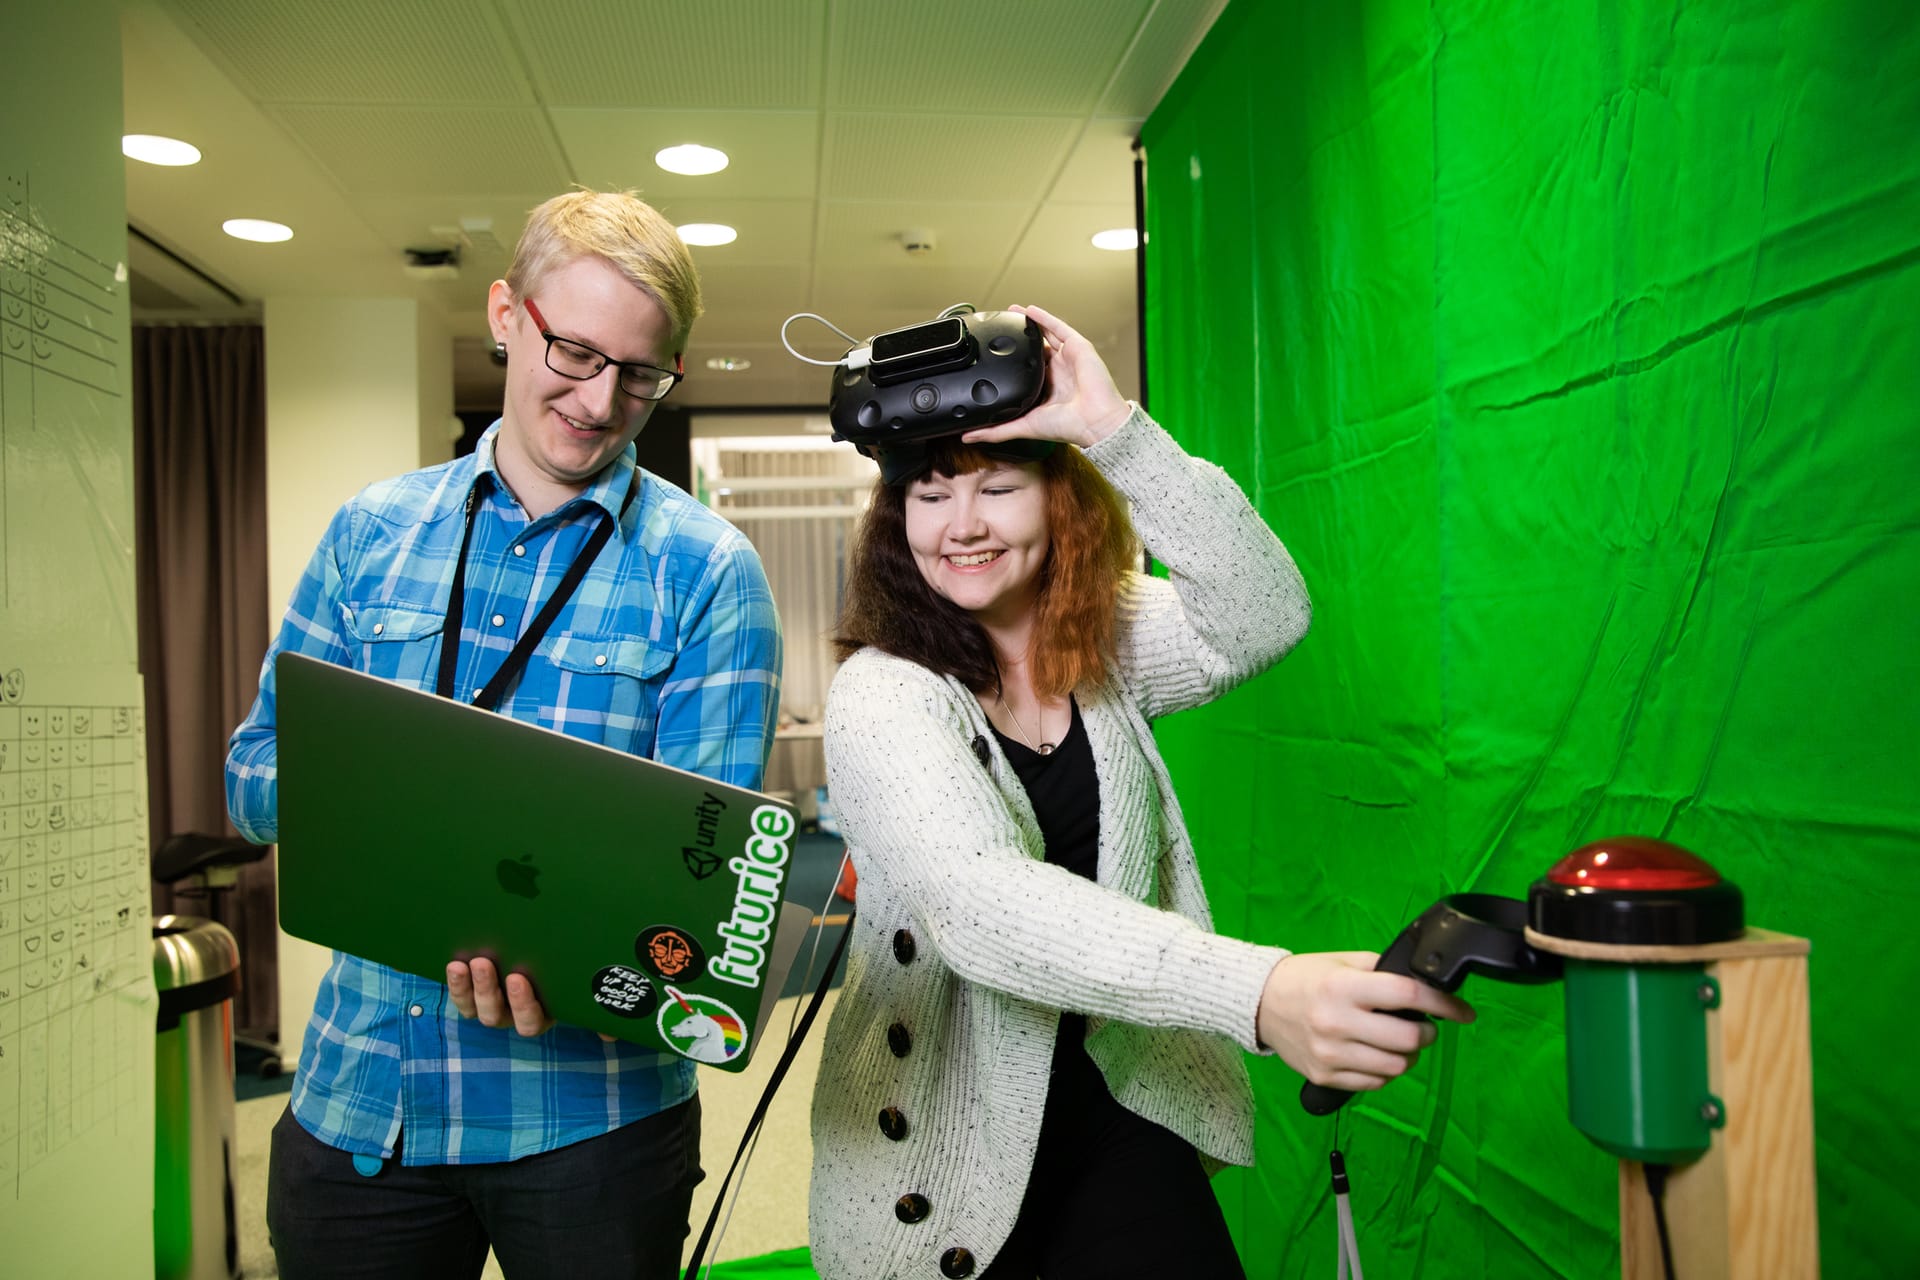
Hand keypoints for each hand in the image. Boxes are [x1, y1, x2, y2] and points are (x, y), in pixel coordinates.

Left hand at [446, 957, 614, 1040]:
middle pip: (498, 1016)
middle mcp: (516, 1014)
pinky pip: (461, 996)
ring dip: (469, 988)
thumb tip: (611, 1035)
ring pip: (476, 1008)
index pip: (531, 1022)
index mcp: (545, 1013)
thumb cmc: (574, 963)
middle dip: (488, 991)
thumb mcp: (586, 985)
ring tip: (466, 963)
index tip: (519, 978)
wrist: (548, 940)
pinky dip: (456, 984)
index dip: (523, 1004)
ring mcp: (494, 1004)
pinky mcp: (476, 992)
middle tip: (485, 963)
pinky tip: (454, 964)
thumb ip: (599, 1008)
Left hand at [961, 304, 1131, 449]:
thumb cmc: (1067, 426)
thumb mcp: (1022, 427)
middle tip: (998, 327)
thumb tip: (967, 437)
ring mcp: (1067, 357)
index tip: (991, 353)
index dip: (1009, 360)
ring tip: (1010, 312)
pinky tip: (1028, 311)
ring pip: (1045, 334)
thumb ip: (995, 431)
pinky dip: (1043, 318)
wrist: (1093, 421)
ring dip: (1028, 323)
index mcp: (1045, 388)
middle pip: (1034, 348)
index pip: (1024, 369)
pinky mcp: (1077, 347)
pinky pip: (1058, 327)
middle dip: (1017, 338)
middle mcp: (1057, 371)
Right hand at [1256, 951, 1475, 1091]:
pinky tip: (1376, 1055)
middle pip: (1408, 1040)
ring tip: (1398, 1042)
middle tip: (1425, 1027)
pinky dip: (1385, 1070)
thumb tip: (1425, 987)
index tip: (1463, 1012)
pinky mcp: (1325, 1076)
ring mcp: (1330, 1054)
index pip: (1407, 996)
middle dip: (1428, 1034)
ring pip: (1396, 1066)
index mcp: (1343, 986)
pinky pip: (1374, 1082)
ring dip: (1408, 1055)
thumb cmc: (1306, 978)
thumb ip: (1382, 972)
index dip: (1444, 1004)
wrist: (1260, 1003)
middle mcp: (1337, 1022)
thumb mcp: (1342, 961)